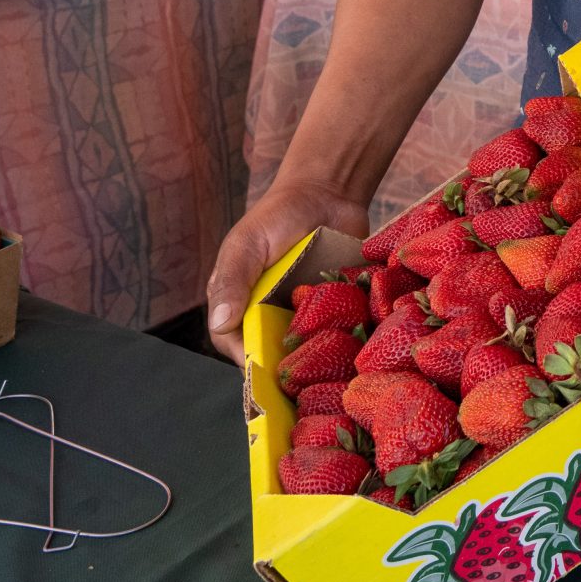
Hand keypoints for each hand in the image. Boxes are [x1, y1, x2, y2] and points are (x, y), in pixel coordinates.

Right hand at [205, 178, 371, 365]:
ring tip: (333, 374)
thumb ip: (233, 280)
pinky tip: (358, 347)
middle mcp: (271, 313)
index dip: (250, 361)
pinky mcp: (337, 305)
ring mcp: (304, 312)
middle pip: (274, 354)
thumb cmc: (277, 216)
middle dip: (288, 370)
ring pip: (308, 348)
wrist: (327, 193)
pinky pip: (340, 329)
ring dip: (319, 359)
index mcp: (241, 304)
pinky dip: (347, 337)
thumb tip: (221, 322)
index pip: (237, 344)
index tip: (268, 374)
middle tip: (306, 389)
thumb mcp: (247, 244)